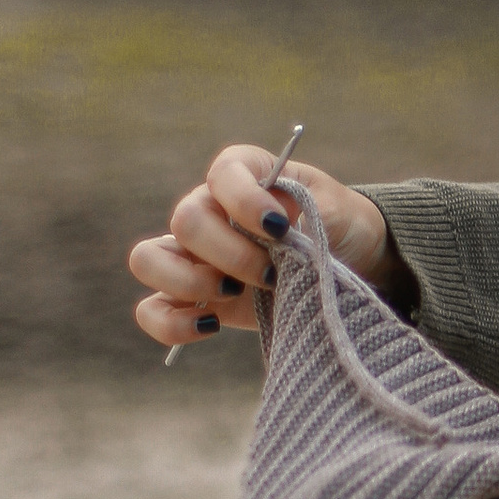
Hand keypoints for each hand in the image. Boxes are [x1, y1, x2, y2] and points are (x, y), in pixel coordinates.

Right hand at [127, 142, 391, 351]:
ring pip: (148, 260)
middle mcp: (209, 208)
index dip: (245, 202)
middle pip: (185, 221)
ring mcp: (195, 254)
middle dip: (231, 254)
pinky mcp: (194, 298)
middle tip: (272, 274)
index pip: (223, 175)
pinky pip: (152, 310)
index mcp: (244, 174)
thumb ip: (308, 211)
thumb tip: (276, 227)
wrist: (351, 262)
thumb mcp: (336, 211)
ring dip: (189, 281)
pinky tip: (212, 324)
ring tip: (234, 292)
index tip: (280, 228)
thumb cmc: (339, 225)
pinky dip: (171, 323)